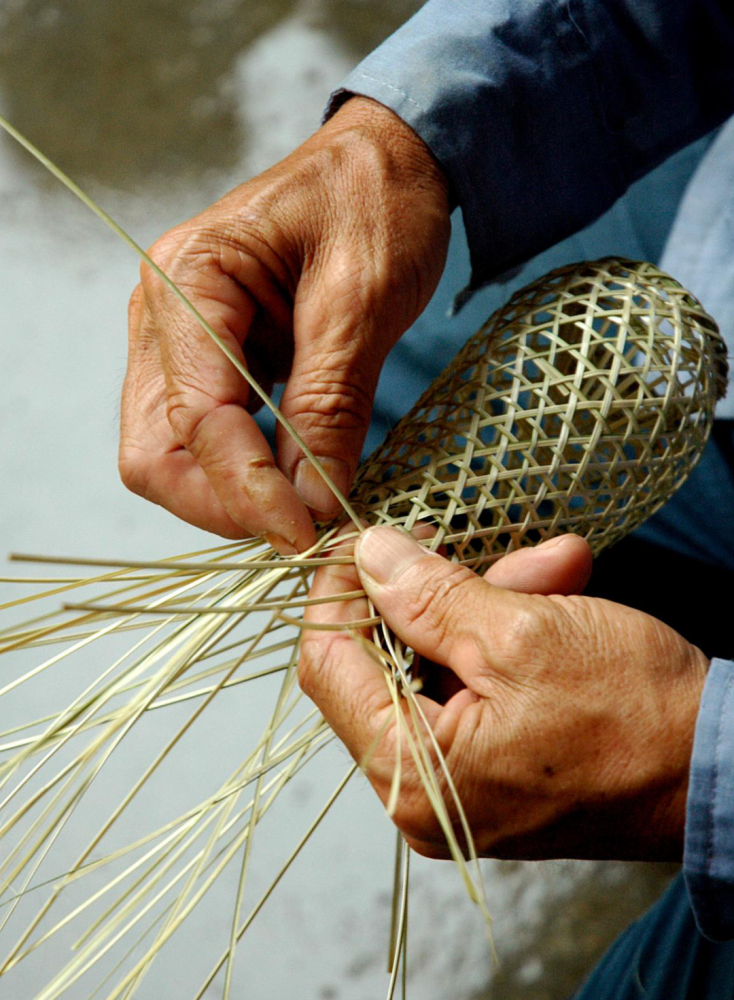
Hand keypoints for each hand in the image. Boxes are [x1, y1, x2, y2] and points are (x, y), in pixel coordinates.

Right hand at [120, 97, 450, 551]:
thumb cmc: (377, 204)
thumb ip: (329, 405)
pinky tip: (292, 477)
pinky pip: (204, 433)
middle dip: (221, 504)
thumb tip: (312, 502)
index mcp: (190, 280)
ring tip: (302, 509)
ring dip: (228, 494)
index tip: (308, 533)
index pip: (194, 419)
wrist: (386, 162)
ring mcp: (179, 337)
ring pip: (169, 451)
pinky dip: (241, 469)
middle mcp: (164, 312)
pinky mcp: (208, 356)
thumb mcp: (362, 302)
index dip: (246, 490)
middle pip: (155, 450)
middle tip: (298, 531)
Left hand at [299, 528, 709, 860]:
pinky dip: (506, 637)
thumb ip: (430, 596)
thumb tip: (369, 557)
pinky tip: (558, 593)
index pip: (327, 664)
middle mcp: (425, 793)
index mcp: (415, 773)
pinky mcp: (497, 767)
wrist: (724, 768)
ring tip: (556, 569)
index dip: (339, 592)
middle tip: (477, 544)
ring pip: (437, 665)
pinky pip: (475, 686)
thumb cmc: (637, 717)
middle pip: (385, 661)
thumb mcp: (524, 636)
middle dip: (437, 591)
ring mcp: (462, 784)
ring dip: (487, 604)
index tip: (368, 541)